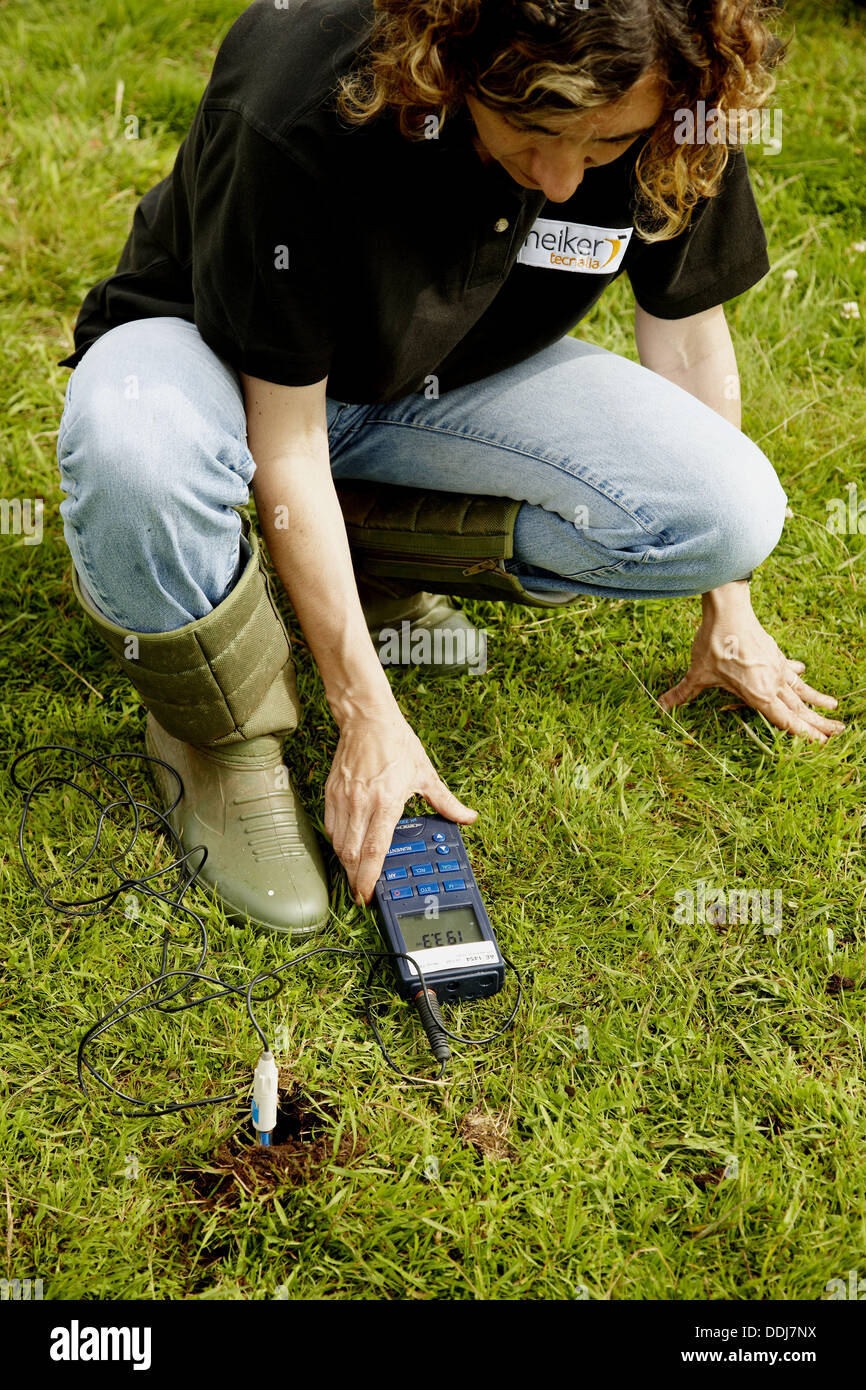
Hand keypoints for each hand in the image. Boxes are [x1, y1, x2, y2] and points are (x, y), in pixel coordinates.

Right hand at [325, 707, 476, 904]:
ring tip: (356, 875)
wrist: (368, 719)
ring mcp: (343, 799)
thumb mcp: (426, 774)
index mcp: (387, 802)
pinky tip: (347, 848)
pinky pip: (330, 827)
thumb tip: (468, 818)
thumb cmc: (397, 744)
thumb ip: (446, 802)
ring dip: (346, 864)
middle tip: (362, 894)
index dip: (369, 877)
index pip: (374, 850)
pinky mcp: (331, 793)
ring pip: (338, 843)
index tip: (368, 894)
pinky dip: (338, 843)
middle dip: (355, 879)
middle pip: (351, 854)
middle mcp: (361, 803)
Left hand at [659, 582, 844, 743]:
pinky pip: (790, 670)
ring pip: (801, 690)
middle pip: (800, 708)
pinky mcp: (774, 654)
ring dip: (817, 700)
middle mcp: (772, 684)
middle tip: (838, 732)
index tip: (819, 744)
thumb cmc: (714, 644)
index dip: (802, 733)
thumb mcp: (697, 673)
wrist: (728, 610)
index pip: (784, 720)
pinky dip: (798, 675)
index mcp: (758, 694)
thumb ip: (682, 693)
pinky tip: (804, 673)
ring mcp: (776, 668)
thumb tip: (660, 707)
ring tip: (834, 707)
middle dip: (819, 722)